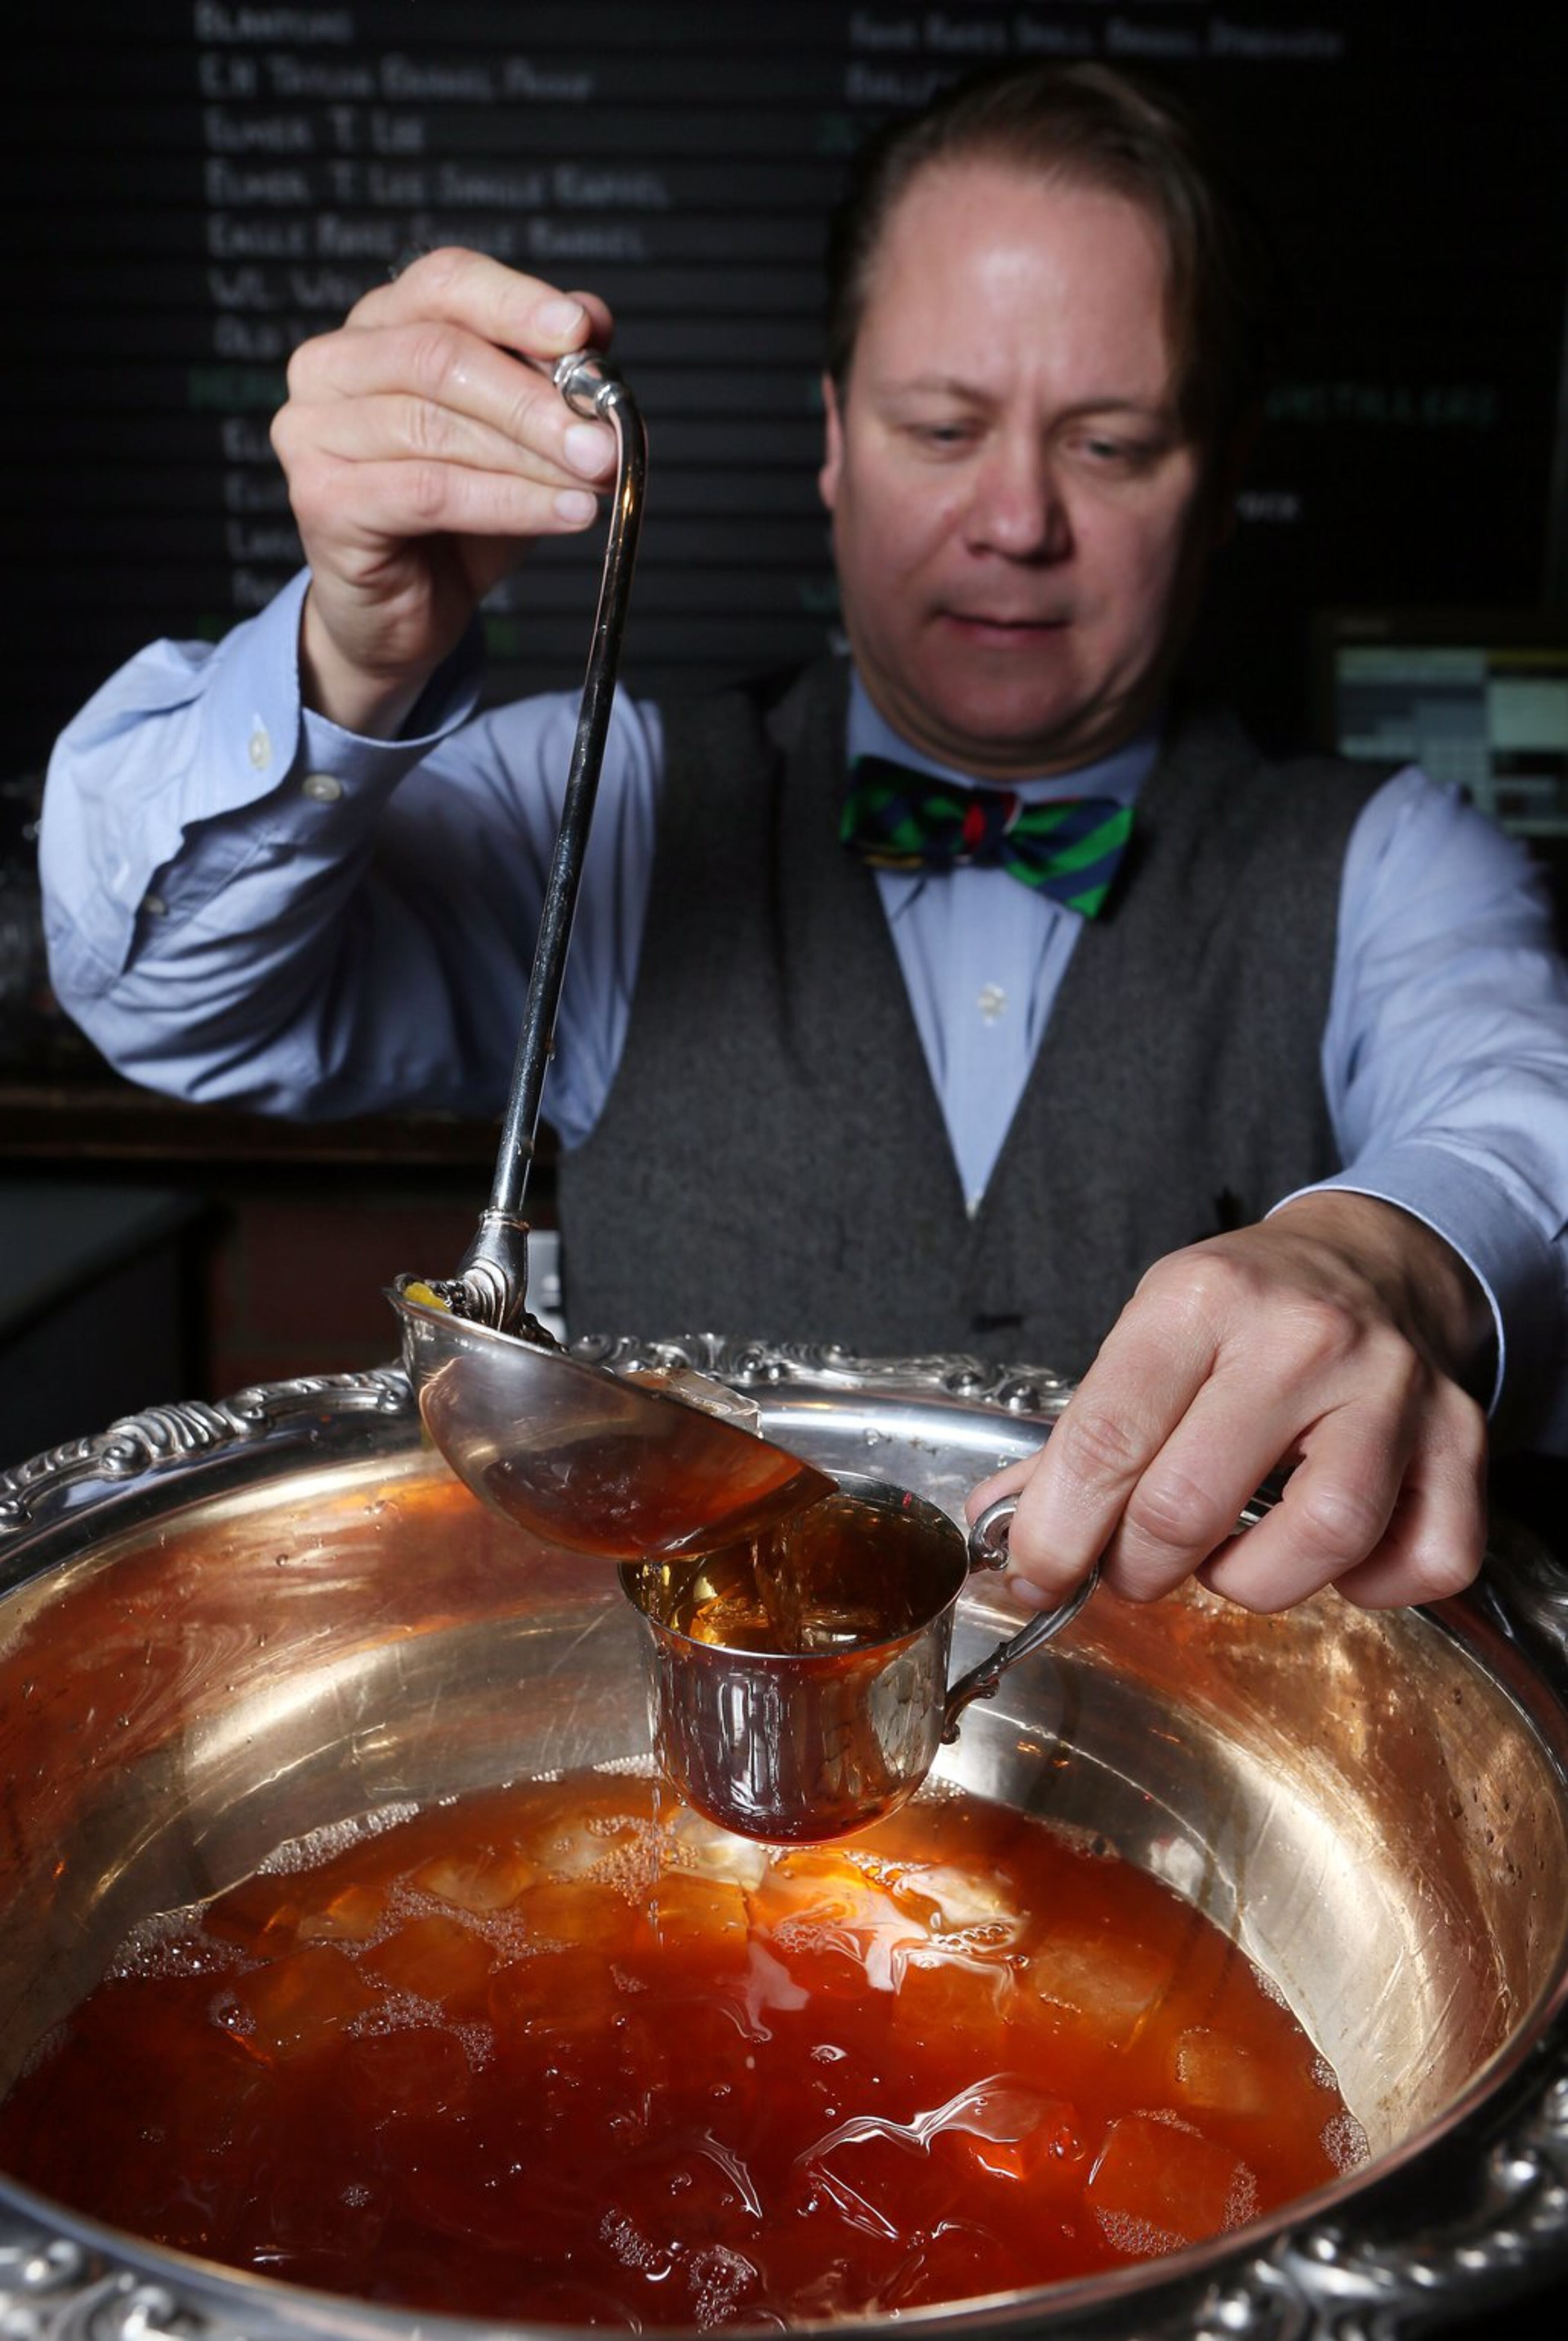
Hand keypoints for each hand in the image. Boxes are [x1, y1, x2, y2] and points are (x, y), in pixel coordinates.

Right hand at [271, 248, 618, 735]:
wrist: (404, 613)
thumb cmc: (457, 519)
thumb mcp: (516, 437)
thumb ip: (546, 375)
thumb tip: (592, 317)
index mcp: (377, 326)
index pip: (445, 283)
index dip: (515, 303)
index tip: (582, 334)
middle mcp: (331, 366)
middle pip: (440, 355)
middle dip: (535, 399)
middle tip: (604, 438)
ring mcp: (313, 431)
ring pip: (435, 425)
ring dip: (530, 455)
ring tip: (594, 478)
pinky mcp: (322, 499)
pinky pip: (430, 491)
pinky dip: (508, 501)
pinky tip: (566, 513)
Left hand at [966, 1192, 1491, 1614]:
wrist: (1370, 1259)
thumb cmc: (1245, 1310)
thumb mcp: (1148, 1334)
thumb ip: (1079, 1440)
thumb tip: (1003, 1529)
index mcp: (1201, 1300)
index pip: (1106, 1439)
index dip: (1057, 1532)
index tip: (1038, 1573)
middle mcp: (1303, 1337)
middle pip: (1191, 1504)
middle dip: (1137, 1566)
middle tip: (1131, 1565)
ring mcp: (1394, 1388)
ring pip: (1322, 1539)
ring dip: (1251, 1582)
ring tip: (1225, 1559)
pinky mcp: (1463, 1440)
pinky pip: (1428, 1558)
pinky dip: (1373, 1586)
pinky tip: (1330, 1554)